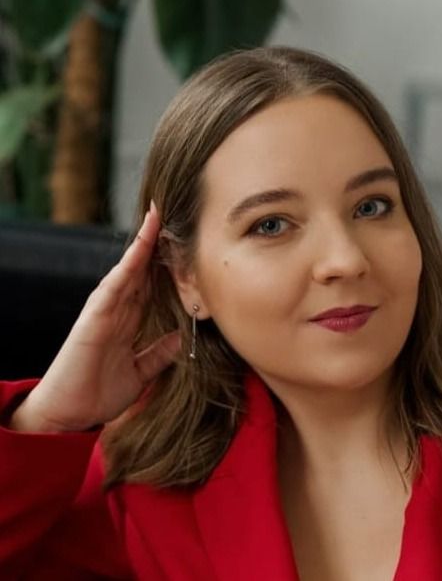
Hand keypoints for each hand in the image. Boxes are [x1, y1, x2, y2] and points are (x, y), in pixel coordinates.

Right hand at [10, 202, 180, 432]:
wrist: (69, 416)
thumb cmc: (99, 392)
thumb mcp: (141, 371)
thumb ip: (159, 353)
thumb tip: (182, 337)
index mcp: (129, 320)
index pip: (152, 284)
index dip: (167, 263)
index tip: (184, 242)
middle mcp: (117, 310)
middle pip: (142, 269)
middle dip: (157, 243)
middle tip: (174, 213)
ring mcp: (104, 311)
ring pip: (128, 269)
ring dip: (143, 244)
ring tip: (157, 217)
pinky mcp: (93, 318)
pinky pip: (113, 286)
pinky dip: (127, 265)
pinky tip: (140, 247)